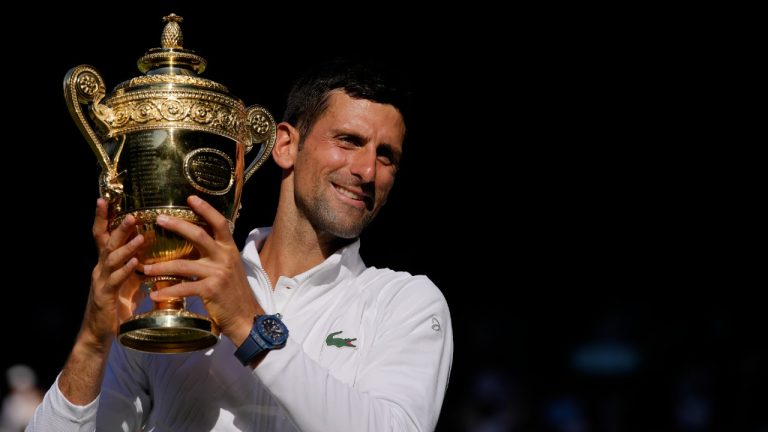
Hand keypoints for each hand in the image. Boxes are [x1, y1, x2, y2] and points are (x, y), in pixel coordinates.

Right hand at [80, 198, 143, 352]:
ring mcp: (102, 282)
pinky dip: (126, 270)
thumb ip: (138, 267)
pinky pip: (115, 281)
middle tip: (132, 214)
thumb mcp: (130, 282)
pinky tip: (135, 263)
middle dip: (118, 227)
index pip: (103, 235)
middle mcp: (101, 269)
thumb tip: (154, 253)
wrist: (99, 334)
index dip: (103, 217)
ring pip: (111, 259)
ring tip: (140, 236)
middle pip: (107, 242)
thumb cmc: (116, 307)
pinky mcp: (105, 296)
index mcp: (107, 263)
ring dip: (126, 247)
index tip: (104, 198)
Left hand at [144, 195, 261, 345]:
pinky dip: (168, 291)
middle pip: (199, 235)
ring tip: (145, 268)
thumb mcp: (229, 267)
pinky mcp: (211, 290)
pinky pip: (184, 288)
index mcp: (230, 249)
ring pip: (184, 264)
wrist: (245, 316)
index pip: (219, 223)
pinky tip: (155, 295)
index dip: (206, 209)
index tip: (190, 198)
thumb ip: (215, 254)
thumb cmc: (234, 292)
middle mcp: (225, 257)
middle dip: (177, 226)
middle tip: (159, 219)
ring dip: (161, 266)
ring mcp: (218, 273)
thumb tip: (194, 240)